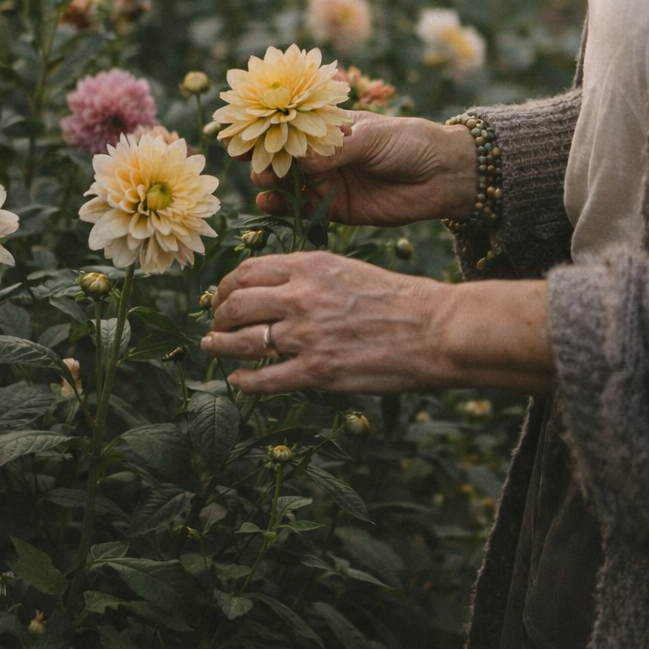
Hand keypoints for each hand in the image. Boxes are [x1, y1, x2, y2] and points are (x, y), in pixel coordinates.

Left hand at [202, 252, 554, 395]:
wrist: (434, 328)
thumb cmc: (396, 298)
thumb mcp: (347, 269)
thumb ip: (308, 276)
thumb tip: (274, 289)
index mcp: (310, 265)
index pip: (247, 271)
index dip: (226, 287)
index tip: (222, 297)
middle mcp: (302, 296)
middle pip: (236, 304)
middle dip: (218, 317)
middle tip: (215, 326)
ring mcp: (308, 335)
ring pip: (242, 341)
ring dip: (221, 348)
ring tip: (214, 350)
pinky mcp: (318, 371)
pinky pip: (265, 380)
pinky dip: (244, 382)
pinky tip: (239, 382)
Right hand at [247, 112, 476, 227]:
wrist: (443, 175)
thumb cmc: (410, 142)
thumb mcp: (374, 137)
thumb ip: (338, 149)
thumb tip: (300, 158)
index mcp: (331, 125)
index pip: (291, 122)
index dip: (265, 125)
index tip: (241, 128)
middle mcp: (323, 152)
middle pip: (282, 153)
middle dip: (263, 154)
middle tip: (253, 159)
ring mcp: (327, 180)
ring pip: (286, 181)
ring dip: (269, 180)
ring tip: (263, 180)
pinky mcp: (334, 207)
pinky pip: (300, 206)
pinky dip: (280, 205)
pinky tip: (268, 201)